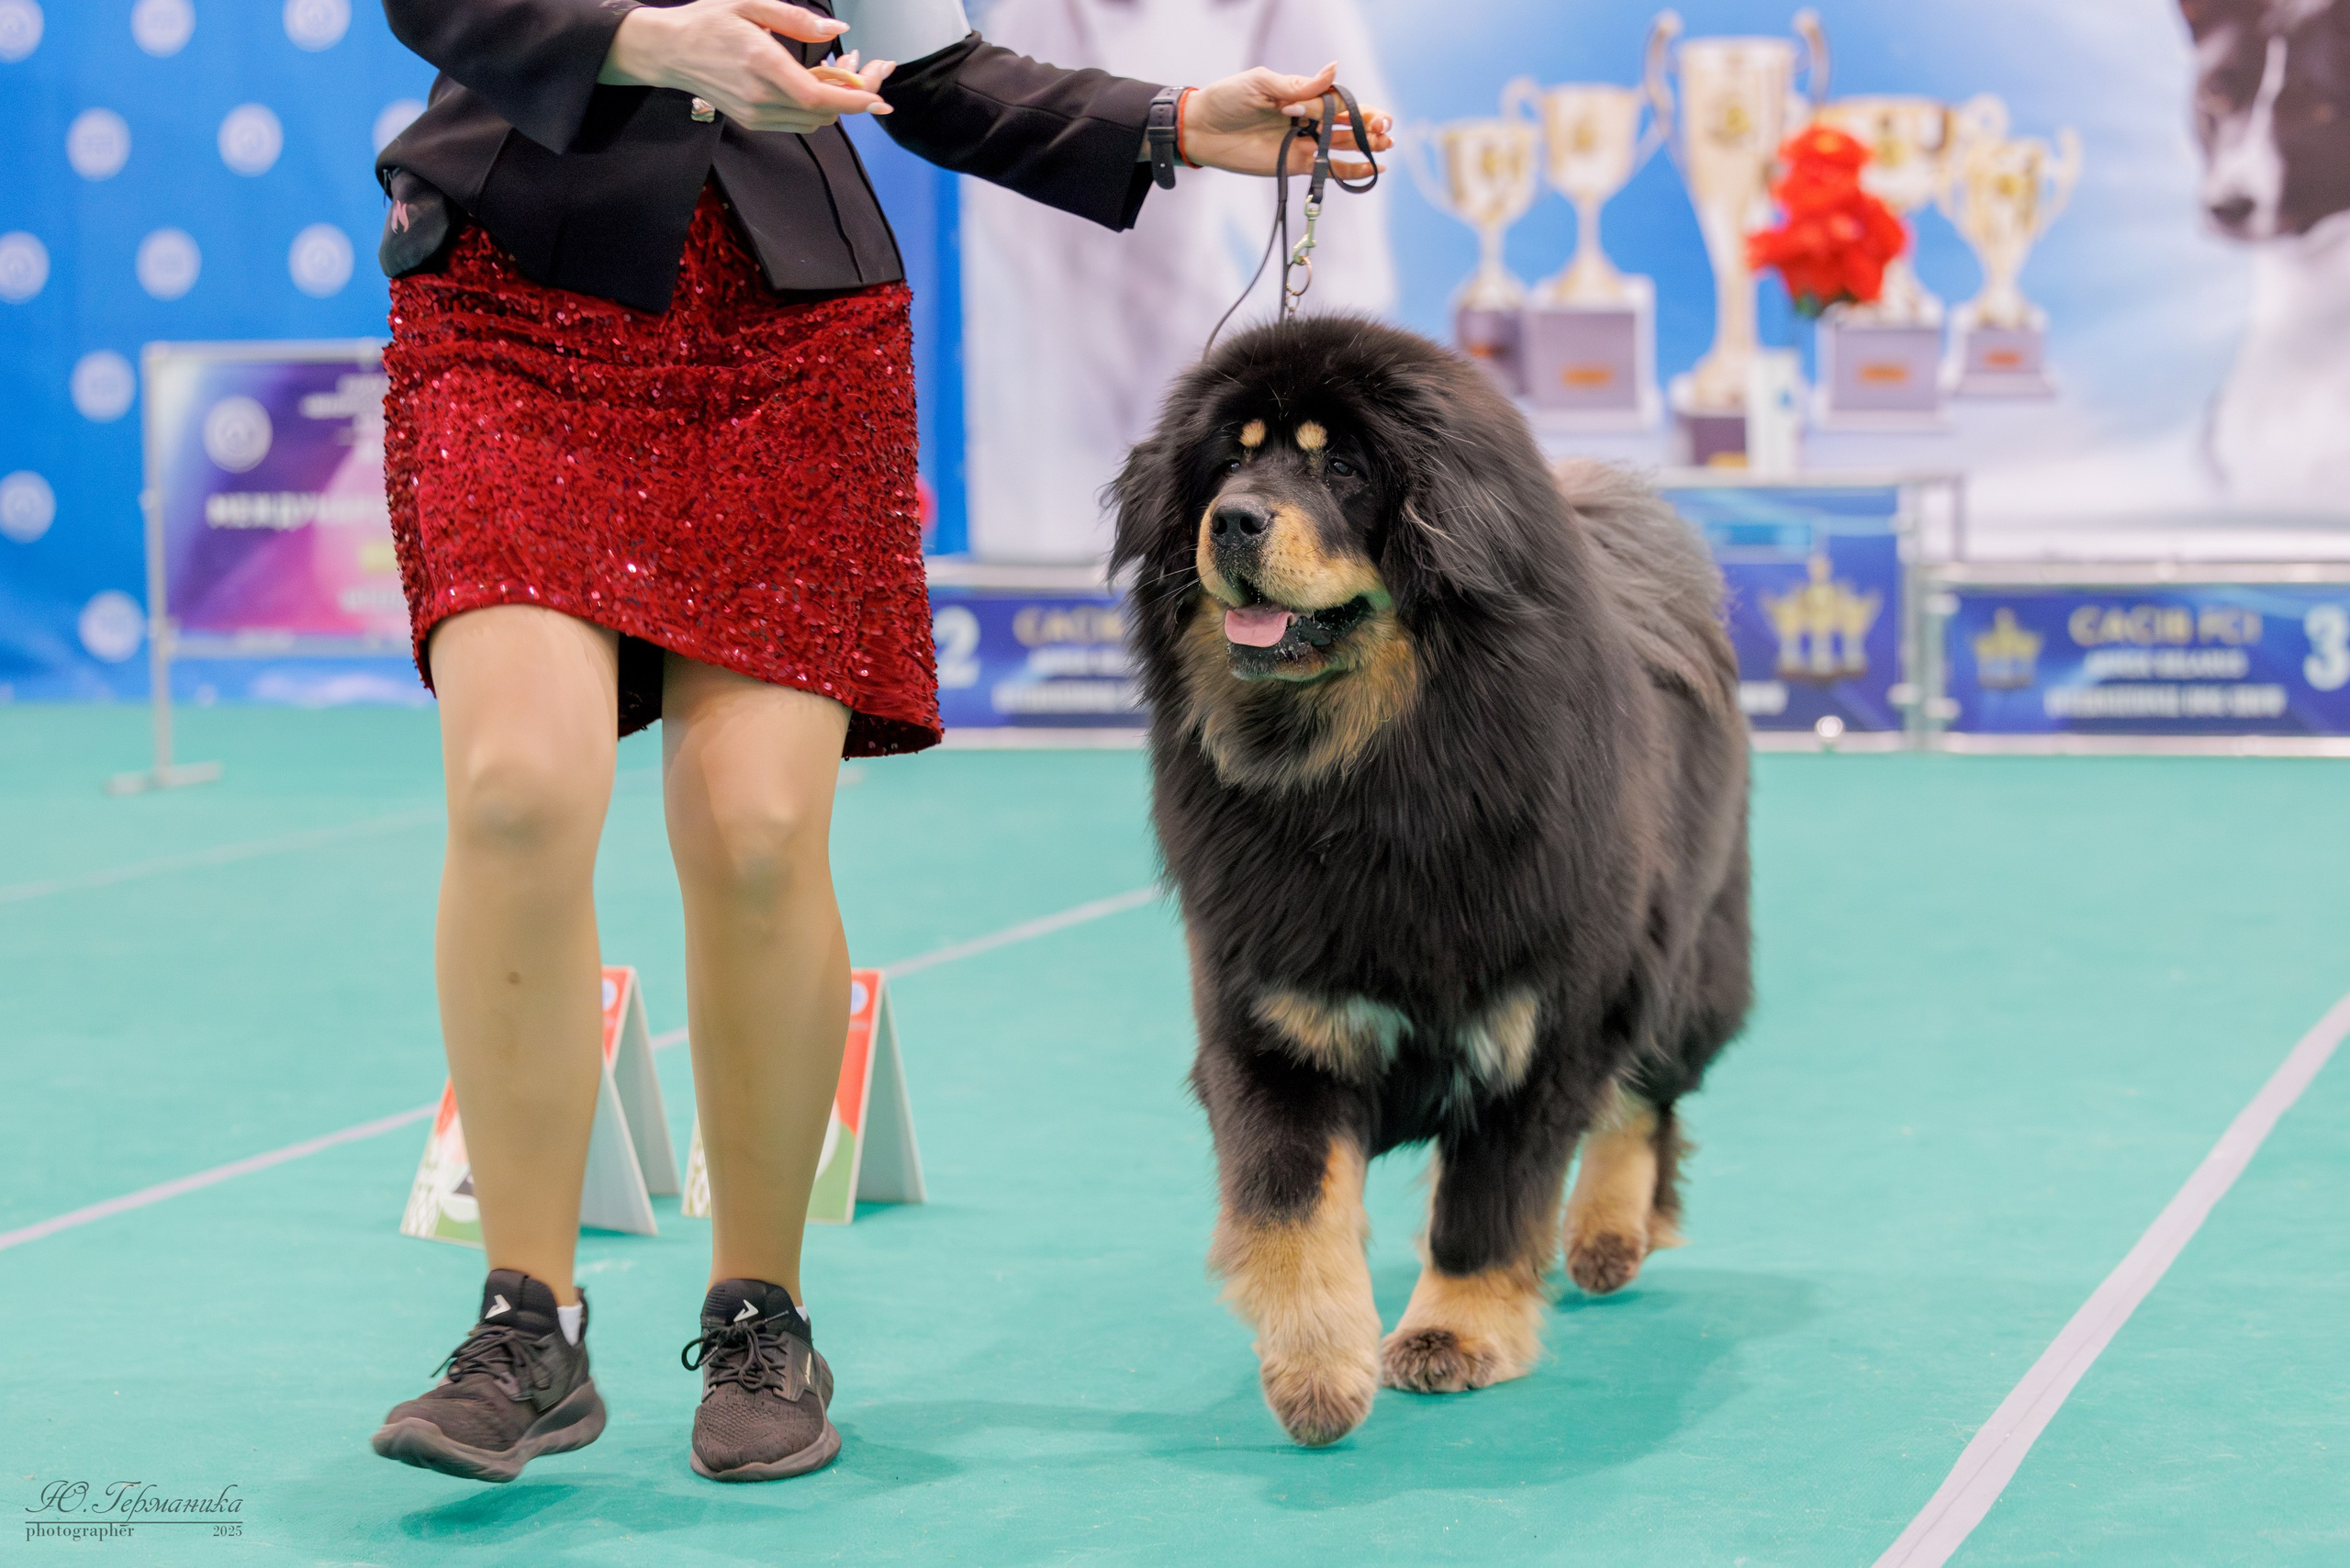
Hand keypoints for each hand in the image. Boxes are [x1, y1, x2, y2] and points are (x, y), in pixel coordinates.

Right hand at [599, 0, 896, 134]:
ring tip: (839, 70)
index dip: (854, 102)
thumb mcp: (751, 4)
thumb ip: (797, 19)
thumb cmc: (708, 21)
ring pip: (813, 121)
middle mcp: (760, 98)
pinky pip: (797, 121)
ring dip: (834, 102)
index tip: (880, 98)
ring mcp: (755, 115)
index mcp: (762, 65)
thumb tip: (837, 29)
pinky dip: (815, 107)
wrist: (668, 51)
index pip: (817, 98)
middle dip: (851, 96)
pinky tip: (815, 80)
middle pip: (823, 113)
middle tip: (863, 66)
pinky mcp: (752, 122)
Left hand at [1179, 63, 1393, 179]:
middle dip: (1369, 126)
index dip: (1358, 107)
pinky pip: (1328, 169)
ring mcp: (1304, 143)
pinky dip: (1351, 171)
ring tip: (1386, 147)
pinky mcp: (1295, 165)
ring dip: (1367, 146)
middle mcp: (1307, 119)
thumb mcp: (1261, 83)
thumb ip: (1298, 85)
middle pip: (1347, 122)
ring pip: (1343, 145)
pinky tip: (1373, 169)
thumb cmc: (1228, 99)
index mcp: (1302, 95)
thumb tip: (1334, 70)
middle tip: (1385, 131)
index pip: (1338, 100)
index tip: (1373, 114)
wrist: (1202, 129)